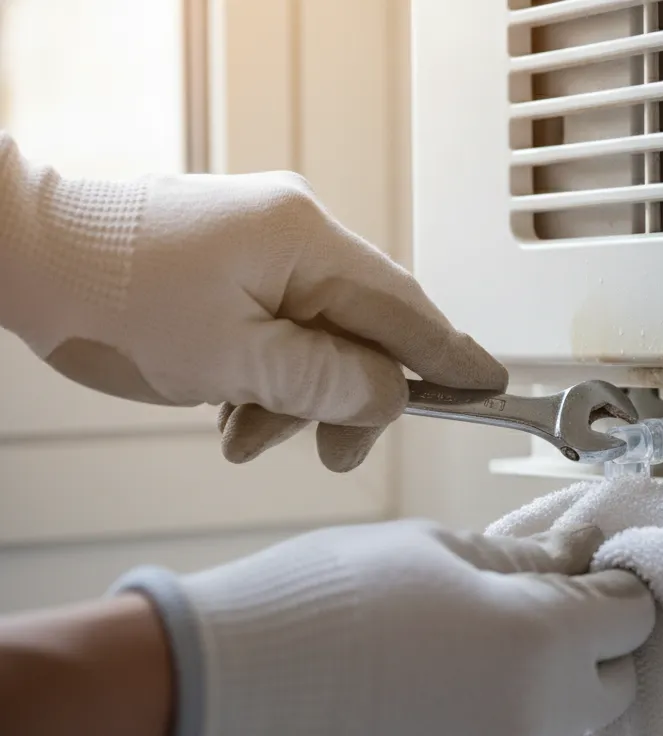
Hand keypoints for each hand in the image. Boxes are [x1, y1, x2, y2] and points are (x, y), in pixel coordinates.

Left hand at [0, 133, 503, 470]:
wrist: (27, 257)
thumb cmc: (117, 300)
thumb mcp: (238, 362)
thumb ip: (331, 382)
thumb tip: (393, 395)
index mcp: (308, 240)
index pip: (406, 309)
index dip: (451, 356)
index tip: (491, 386)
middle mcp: (296, 230)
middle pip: (363, 326)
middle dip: (349, 396)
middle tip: (335, 453)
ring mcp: (263, 241)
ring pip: (318, 332)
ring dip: (295, 395)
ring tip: (246, 437)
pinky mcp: (234, 258)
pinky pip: (279, 323)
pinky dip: (266, 373)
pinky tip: (231, 409)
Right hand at [113, 520, 654, 735]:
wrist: (223, 690)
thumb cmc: (324, 602)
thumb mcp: (435, 550)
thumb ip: (525, 558)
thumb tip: (581, 549)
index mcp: (545, 640)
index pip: (632, 613)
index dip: (612, 582)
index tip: (586, 567)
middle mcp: (541, 718)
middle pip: (613, 681)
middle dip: (590, 642)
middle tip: (532, 606)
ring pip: (568, 726)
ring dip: (548, 689)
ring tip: (477, 652)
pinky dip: (506, 723)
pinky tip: (452, 694)